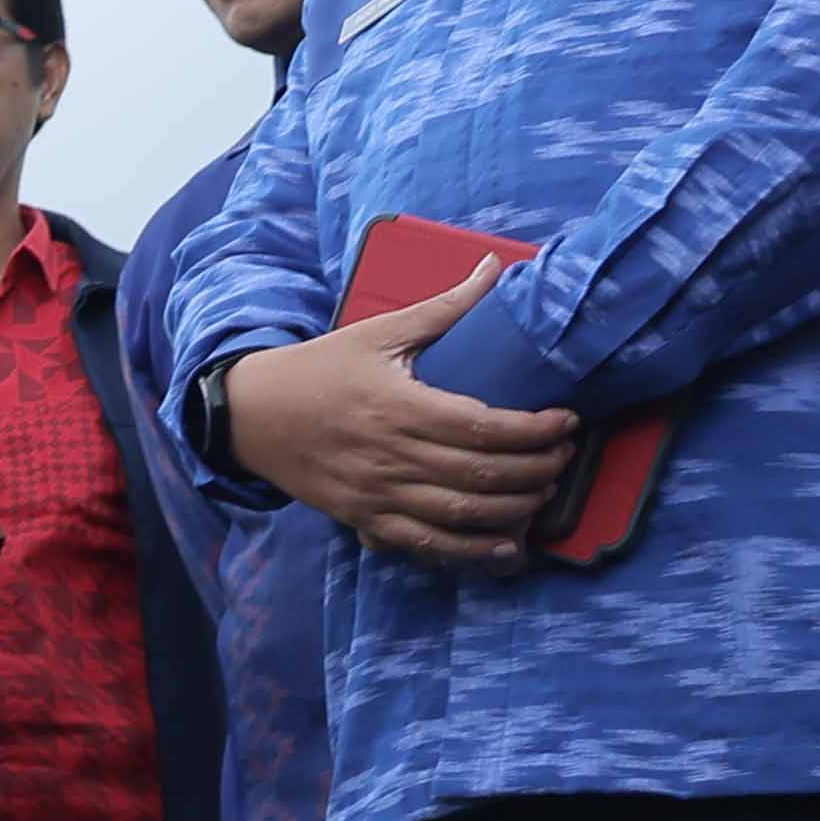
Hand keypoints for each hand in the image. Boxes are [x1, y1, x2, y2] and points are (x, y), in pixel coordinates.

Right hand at [217, 266, 582, 569]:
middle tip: (565, 457)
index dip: (535, 431)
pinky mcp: (365, 518)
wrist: (252, 415)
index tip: (566, 422)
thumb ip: (444, 308)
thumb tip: (494, 268)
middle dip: (537, 470)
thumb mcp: (378, 332)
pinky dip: (470, 552)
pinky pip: (426, 544)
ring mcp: (377, 493)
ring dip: (514, 509)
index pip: (484, 426)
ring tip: (544, 493)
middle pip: (482, 475)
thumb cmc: (319, 369)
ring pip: (461, 515)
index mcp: (399, 406)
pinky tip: (504, 548)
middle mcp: (391, 455)